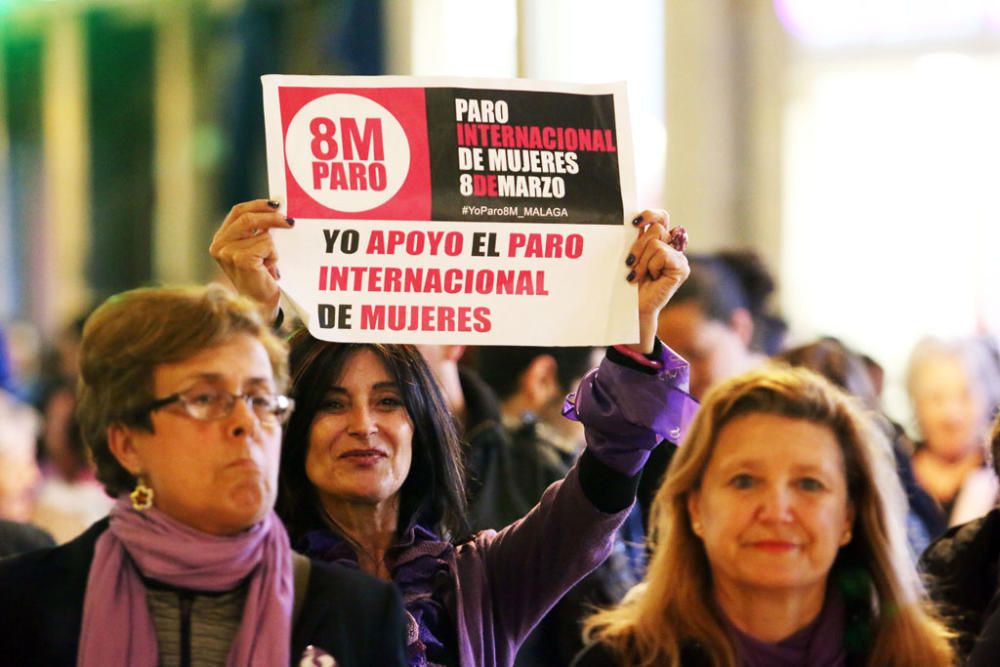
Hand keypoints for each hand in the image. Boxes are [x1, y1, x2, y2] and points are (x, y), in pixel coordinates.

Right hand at [209, 200, 293, 319]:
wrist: (260, 305)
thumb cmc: (260, 277)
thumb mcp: (254, 249)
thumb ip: (256, 230)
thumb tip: (276, 207)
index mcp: (220, 240)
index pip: (237, 211)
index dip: (257, 205)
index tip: (276, 204)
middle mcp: (219, 245)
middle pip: (248, 217)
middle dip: (272, 217)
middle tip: (290, 221)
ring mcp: (228, 253)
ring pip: (263, 234)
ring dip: (272, 248)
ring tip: (269, 263)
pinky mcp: (242, 259)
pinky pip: (267, 245)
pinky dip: (274, 256)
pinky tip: (268, 270)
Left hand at [624, 209, 688, 353]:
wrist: (631, 307)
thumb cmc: (627, 283)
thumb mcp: (630, 255)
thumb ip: (636, 238)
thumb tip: (632, 220)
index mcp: (658, 241)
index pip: (660, 218)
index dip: (650, 215)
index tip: (634, 222)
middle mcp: (671, 247)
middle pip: (657, 228)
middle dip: (638, 245)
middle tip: (629, 263)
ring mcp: (678, 257)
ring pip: (657, 241)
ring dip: (642, 260)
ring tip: (638, 275)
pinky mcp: (682, 267)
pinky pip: (662, 253)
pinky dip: (651, 265)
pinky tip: (651, 278)